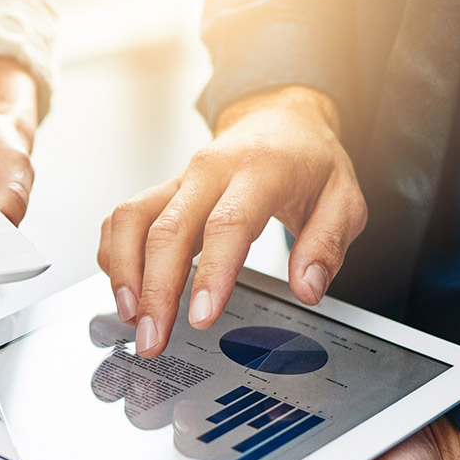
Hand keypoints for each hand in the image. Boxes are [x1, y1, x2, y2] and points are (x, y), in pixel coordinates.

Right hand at [97, 85, 365, 356]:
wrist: (278, 120)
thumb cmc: (308, 163)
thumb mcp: (344, 199)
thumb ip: (327, 245)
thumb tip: (307, 289)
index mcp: (259, 170)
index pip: (227, 224)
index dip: (211, 274)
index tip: (201, 317)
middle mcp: (208, 171)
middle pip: (167, 230)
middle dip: (154, 292)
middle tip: (153, 338)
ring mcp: (178, 180)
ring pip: (132, 220)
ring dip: (124, 273)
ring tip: (132, 318)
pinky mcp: (160, 191)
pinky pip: (122, 219)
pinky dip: (115, 255)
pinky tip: (125, 289)